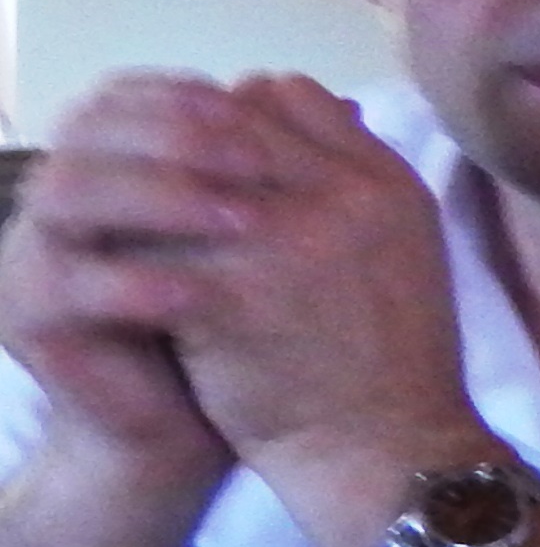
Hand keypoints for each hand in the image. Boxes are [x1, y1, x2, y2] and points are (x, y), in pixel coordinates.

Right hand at [0, 77, 266, 484]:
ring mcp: (31, 249)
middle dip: (180, 136)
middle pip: (92, 129)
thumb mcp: (271, 240)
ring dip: (160, 196)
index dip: (190, 96)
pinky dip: (130, 281)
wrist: (192, 426)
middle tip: (258, 160)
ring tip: (243, 223)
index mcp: (106, 163)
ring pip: (69, 191)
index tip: (263, 105)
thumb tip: (353, 106)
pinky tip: (194, 293)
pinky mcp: (24, 312)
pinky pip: (62, 282)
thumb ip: (289, 171)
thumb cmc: (238, 321)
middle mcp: (58, 196)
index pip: (126, 96)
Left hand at [135, 77, 478, 503]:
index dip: (235, 118)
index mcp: (389, 182)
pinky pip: (153, 250)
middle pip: (225, 124)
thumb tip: (278, 124)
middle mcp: (344, 196)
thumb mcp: (407, 249)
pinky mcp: (231, 294)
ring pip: (178, 180)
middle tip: (153, 193)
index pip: (287, 93)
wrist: (391, 452)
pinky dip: (131, 265)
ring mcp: (287, 241)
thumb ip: (351, 182)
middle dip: (179, 155)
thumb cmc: (394, 363)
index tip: (211, 161)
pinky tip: (125, 289)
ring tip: (136, 239)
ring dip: (149, 205)